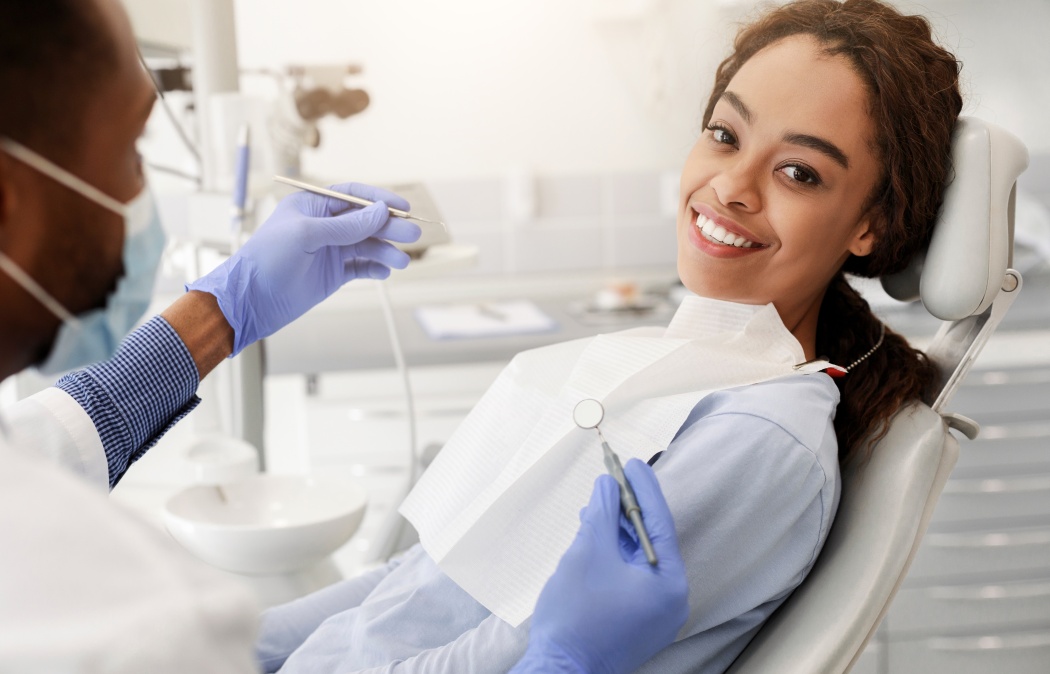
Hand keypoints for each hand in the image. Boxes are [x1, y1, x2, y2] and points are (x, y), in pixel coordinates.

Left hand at [187, 182, 420, 355]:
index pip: (353, 196)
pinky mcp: (331, 275)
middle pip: (365, 221)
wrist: (250, 301)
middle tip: (413, 234)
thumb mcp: (307, 234)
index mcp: (312, 206)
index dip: (379, 199)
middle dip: (390, 227)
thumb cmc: (268, 258)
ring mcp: (328, 251)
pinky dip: (374, 268)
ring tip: (402, 262)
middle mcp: (323, 226)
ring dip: (385, 251)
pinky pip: (360, 267)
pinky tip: (384, 272)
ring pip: (366, 245)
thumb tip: (381, 211)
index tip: (404, 206)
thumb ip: (347, 225)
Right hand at [518, 459, 688, 673]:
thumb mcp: (589, 551)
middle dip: (626, 509)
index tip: (632, 462)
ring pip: (636, 560)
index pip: (659, 522)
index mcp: (670, 584)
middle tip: (612, 478)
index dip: (643, 488)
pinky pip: (628, 578)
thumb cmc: (576, 615)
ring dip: (616, 532)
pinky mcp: (634, 622)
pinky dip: (612, 555)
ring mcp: (653, 615)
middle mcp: (670, 600)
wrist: (559, 671)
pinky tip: (593, 537)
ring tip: (595, 506)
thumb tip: (607, 485)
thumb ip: (602, 513)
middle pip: (649, 541)